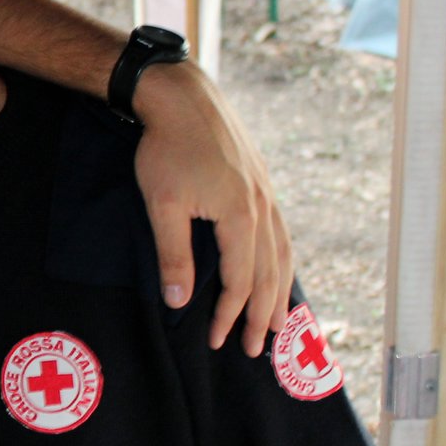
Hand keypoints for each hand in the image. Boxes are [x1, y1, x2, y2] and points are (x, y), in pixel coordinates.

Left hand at [133, 63, 291, 355]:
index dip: (231, 315)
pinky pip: (281, 231)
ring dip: (280, 292)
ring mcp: (266, 193)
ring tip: (278, 323)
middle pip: (270, 274)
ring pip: (282, 253)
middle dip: (264, 316)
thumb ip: (173, 255)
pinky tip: (276, 270)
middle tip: (258, 350)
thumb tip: (180, 301)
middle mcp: (263, 207)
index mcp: (240, 215)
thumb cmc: (166, 148)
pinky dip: (282, 260)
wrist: (182, 96)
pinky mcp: (261, 182)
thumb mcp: (163, 204)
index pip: (241, 281)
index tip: (218, 341)